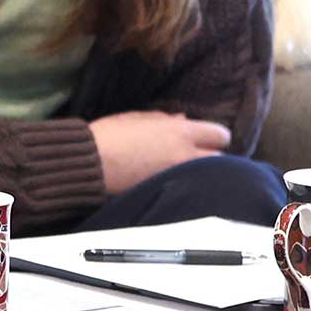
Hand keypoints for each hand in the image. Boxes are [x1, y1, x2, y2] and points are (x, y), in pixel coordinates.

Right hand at [89, 111, 229, 194]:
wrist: (90, 164)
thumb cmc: (109, 135)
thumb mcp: (136, 118)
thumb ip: (163, 119)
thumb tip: (183, 119)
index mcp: (181, 132)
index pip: (220, 134)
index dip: (215, 136)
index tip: (207, 138)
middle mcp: (187, 155)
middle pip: (221, 158)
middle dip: (213, 156)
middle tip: (200, 155)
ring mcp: (179, 177)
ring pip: (207, 175)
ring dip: (202, 171)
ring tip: (188, 170)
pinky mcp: (169, 192)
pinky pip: (188, 186)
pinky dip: (186, 183)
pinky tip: (175, 181)